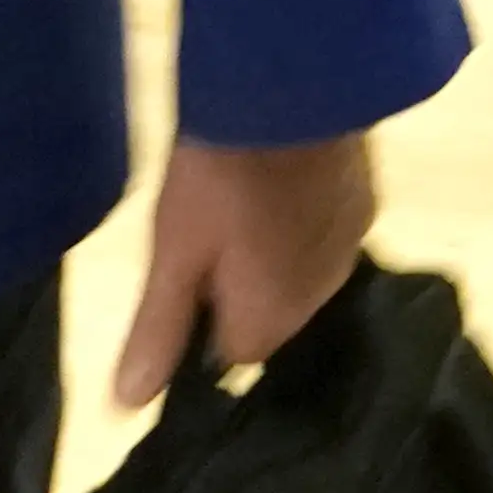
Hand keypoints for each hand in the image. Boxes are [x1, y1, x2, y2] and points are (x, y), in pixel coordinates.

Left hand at [111, 130, 375, 407]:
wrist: (293, 84)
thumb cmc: (220, 174)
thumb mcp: (173, 250)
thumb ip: (156, 329)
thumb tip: (124, 409)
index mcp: (273, 314)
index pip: (233, 353)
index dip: (204, 317)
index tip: (185, 273)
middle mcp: (322, 294)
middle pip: (271, 313)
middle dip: (243, 285)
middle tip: (209, 228)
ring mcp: (352, 245)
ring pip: (302, 273)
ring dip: (277, 252)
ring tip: (244, 199)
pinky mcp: (368, 200)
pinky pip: (329, 233)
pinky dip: (307, 219)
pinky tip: (284, 178)